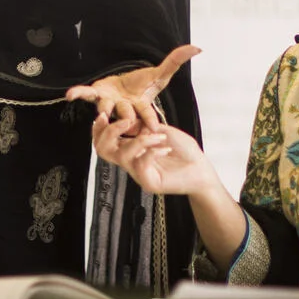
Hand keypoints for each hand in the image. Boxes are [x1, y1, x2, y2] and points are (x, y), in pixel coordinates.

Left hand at [66, 45, 200, 130]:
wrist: (123, 86)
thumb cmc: (142, 84)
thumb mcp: (160, 73)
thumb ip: (176, 61)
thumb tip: (197, 47)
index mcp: (140, 106)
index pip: (147, 113)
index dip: (151, 120)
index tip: (155, 130)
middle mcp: (124, 108)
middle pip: (126, 114)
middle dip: (126, 119)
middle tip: (128, 124)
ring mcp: (110, 102)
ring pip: (106, 108)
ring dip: (103, 111)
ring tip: (102, 114)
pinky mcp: (97, 94)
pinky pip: (87, 94)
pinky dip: (78, 93)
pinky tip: (69, 95)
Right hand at [91, 114, 214, 195]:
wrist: (200, 168)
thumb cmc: (183, 149)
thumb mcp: (162, 130)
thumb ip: (143, 126)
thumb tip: (126, 120)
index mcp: (131, 147)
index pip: (104, 140)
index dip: (99, 128)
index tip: (104, 115)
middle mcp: (131, 160)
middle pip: (103, 150)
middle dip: (110, 132)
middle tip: (126, 122)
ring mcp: (138, 172)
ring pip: (122, 155)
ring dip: (140, 140)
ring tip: (159, 137)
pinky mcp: (148, 182)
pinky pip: (141, 164)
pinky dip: (153, 151)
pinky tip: (166, 149)